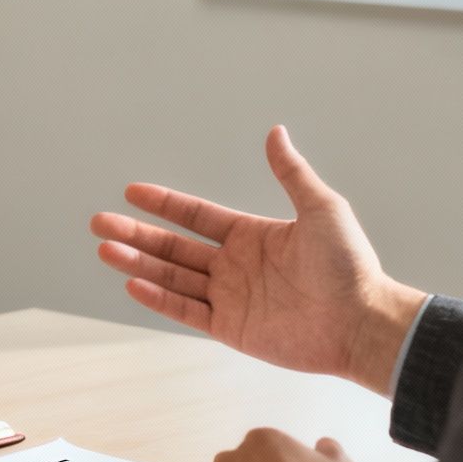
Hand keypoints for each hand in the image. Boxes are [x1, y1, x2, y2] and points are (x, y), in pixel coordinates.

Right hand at [91, 125, 426, 393]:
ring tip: (105, 249)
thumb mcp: (322, 208)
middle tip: (99, 222)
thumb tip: (275, 132)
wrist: (362, 322)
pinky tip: (133, 283)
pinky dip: (159, 299)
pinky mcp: (232, 329)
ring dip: (138, 263)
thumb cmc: (350, 265)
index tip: (133, 192)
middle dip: (136, 234)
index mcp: (252, 235)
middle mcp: (235, 266)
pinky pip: (187, 312)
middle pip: (174, 247)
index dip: (164, 204)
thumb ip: (291, 173)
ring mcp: (231, 299)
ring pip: (173, 278)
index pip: (196, 216)